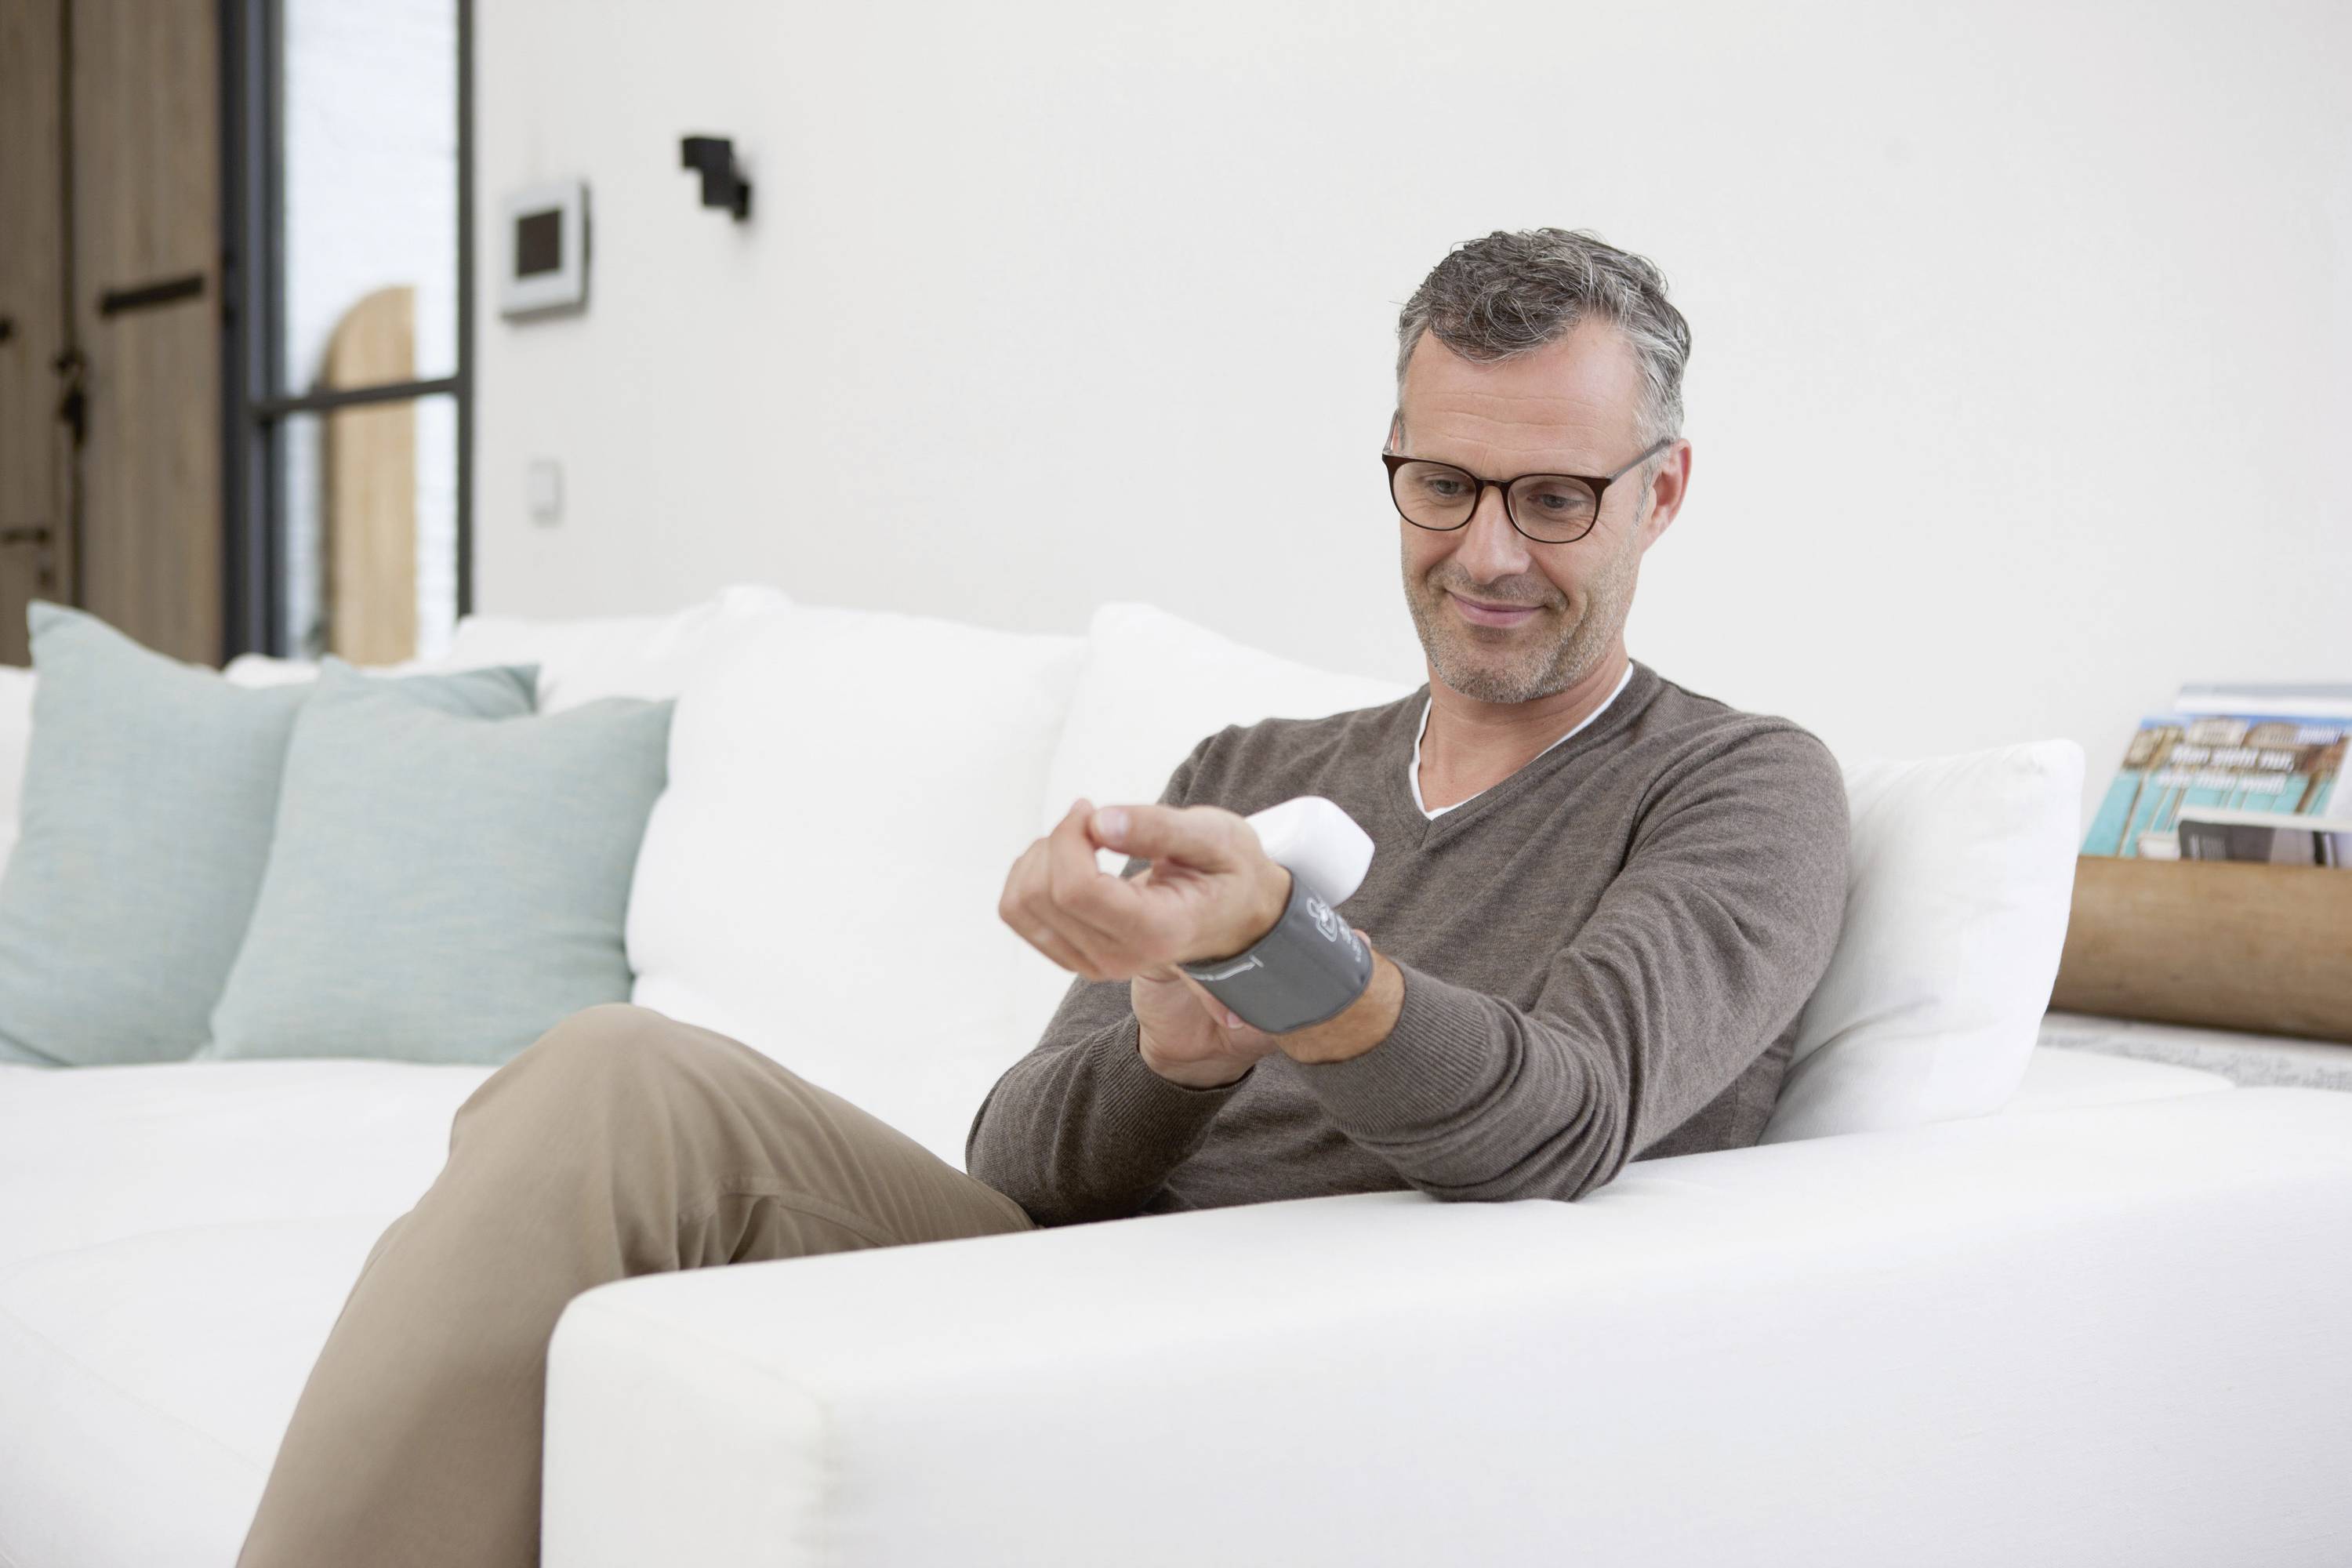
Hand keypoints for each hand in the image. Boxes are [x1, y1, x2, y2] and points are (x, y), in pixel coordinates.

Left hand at [999, 798, 1290, 981]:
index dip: (1069, 837)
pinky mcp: (1073, 955)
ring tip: (1082, 841)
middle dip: (1056, 840)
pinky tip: (1068, 860)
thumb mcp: (1214, 836)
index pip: (1077, 889)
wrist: (1232, 914)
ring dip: (1040, 857)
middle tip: (1091, 817)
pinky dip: (1031, 875)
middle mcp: (1118, 958)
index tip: (1091, 809)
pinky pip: (1019, 913)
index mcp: (1156, 932)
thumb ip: (1159, 828)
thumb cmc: (1226, 870)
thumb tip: (1099, 821)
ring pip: (1020, 905)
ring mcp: (1091, 963)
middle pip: (1042, 895)